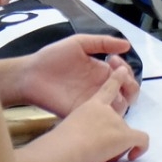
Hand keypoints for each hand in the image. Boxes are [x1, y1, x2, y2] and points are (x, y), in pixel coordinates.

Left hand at [8, 33, 137, 114]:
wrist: (30, 74)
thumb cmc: (53, 57)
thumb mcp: (80, 43)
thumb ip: (103, 42)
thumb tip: (128, 45)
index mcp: (102, 72)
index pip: (125, 75)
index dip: (126, 69)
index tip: (114, 60)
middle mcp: (100, 88)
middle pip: (128, 93)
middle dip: (131, 84)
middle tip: (119, 75)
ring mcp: (92, 101)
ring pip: (120, 107)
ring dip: (123, 97)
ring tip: (111, 88)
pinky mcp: (83, 113)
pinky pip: (102, 118)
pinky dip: (110, 112)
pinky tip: (102, 101)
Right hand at [41, 67, 147, 161]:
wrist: (66, 148)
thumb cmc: (59, 140)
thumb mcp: (65, 126)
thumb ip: (74, 127)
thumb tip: (68, 139)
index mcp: (91, 105)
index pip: (108, 88)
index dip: (117, 80)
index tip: (122, 71)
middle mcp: (107, 110)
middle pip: (118, 120)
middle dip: (113, 134)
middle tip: (100, 147)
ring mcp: (117, 122)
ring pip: (126, 134)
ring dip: (118, 144)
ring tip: (104, 156)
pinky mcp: (125, 136)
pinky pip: (142, 140)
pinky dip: (141, 148)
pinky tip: (133, 155)